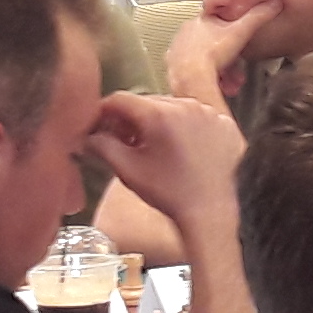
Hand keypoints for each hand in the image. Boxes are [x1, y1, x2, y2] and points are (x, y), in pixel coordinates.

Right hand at [85, 88, 245, 229]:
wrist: (209, 212)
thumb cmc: (168, 193)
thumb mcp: (127, 169)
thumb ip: (102, 146)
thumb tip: (88, 136)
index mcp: (159, 114)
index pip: (120, 99)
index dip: (104, 112)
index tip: (99, 126)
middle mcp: (186, 106)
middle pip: (146, 102)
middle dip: (132, 119)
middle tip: (126, 142)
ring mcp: (209, 113)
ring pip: (172, 107)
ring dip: (159, 122)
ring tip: (155, 148)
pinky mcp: (225, 124)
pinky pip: (197, 117)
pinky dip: (185, 127)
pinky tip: (181, 150)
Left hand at [162, 0, 277, 109]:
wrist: (191, 77)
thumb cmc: (211, 54)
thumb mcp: (242, 31)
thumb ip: (258, 16)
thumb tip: (274, 3)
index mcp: (200, 20)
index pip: (217, 21)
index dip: (231, 33)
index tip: (239, 43)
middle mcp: (186, 33)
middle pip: (214, 45)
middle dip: (230, 60)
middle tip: (237, 71)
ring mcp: (179, 50)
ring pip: (205, 60)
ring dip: (222, 73)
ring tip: (230, 83)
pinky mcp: (174, 67)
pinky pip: (194, 72)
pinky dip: (207, 78)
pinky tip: (217, 85)